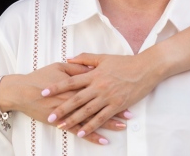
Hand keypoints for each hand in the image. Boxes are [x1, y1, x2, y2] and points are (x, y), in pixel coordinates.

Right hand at [3, 62, 126, 144]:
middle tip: (130, 115)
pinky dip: (92, 136)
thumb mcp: (59, 67)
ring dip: (108, 124)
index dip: (112, 91)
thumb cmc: (40, 77)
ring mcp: (69, 112)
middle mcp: (75, 99)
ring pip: (92, 119)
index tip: (126, 93)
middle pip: (98, 105)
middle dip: (115, 110)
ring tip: (122, 126)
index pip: (97, 88)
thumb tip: (91, 67)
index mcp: (75, 84)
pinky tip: (103, 140)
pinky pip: (80, 131)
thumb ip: (76, 67)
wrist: (22, 91)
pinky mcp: (62, 122)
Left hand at [40, 52, 160, 136]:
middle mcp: (98, 86)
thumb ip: (84, 59)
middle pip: (76, 99)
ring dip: (73, 120)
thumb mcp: (102, 57)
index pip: (70, 82)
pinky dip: (91, 126)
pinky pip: (102, 118)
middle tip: (50, 116)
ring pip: (87, 111)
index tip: (44, 92)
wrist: (145, 69)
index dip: (56, 87)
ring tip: (61, 126)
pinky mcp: (117, 105)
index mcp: (93, 74)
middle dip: (61, 109)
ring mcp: (107, 97)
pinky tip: (82, 132)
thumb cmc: (124, 62)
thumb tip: (68, 58)